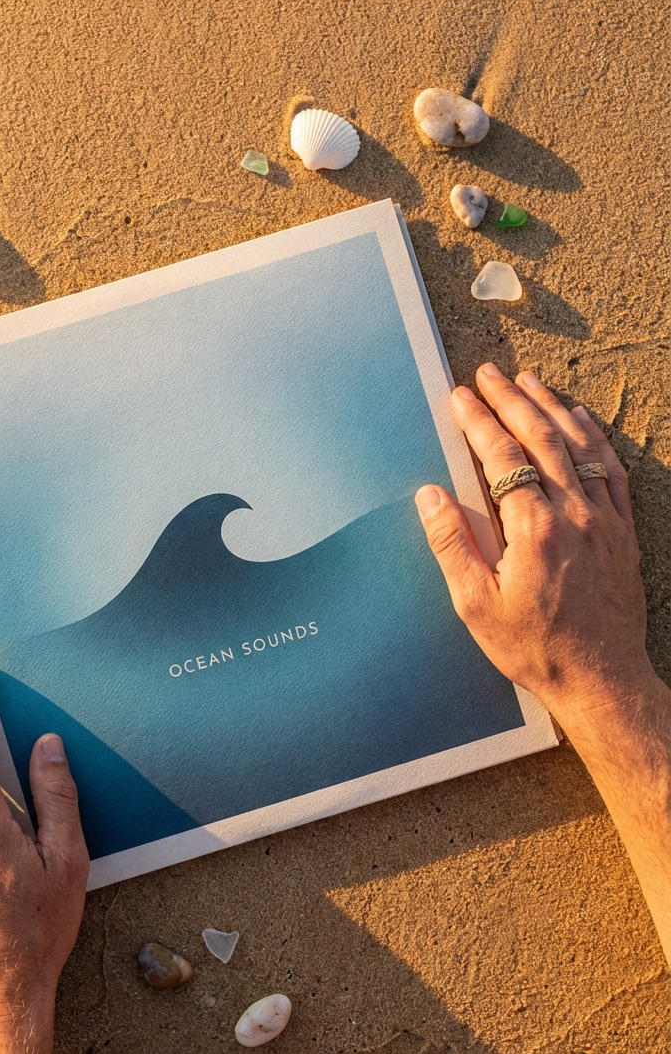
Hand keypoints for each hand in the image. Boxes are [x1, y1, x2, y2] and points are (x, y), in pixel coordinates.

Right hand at [414, 363, 651, 720]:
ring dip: (552, 407)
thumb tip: (431, 496)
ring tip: (528, 381)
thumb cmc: (535, 647)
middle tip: (488, 373)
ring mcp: (605, 520)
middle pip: (542, 438)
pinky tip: (582, 419)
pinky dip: (595, 438)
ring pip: (580, 445)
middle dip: (511, 399)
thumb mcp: (477, 606)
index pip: (502, 457)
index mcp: (535, 529)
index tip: (460, 395)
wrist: (602, 680)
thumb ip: (453, 545)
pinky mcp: (623, 532)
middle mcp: (575, 513)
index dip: (479, 420)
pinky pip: (613, 470)